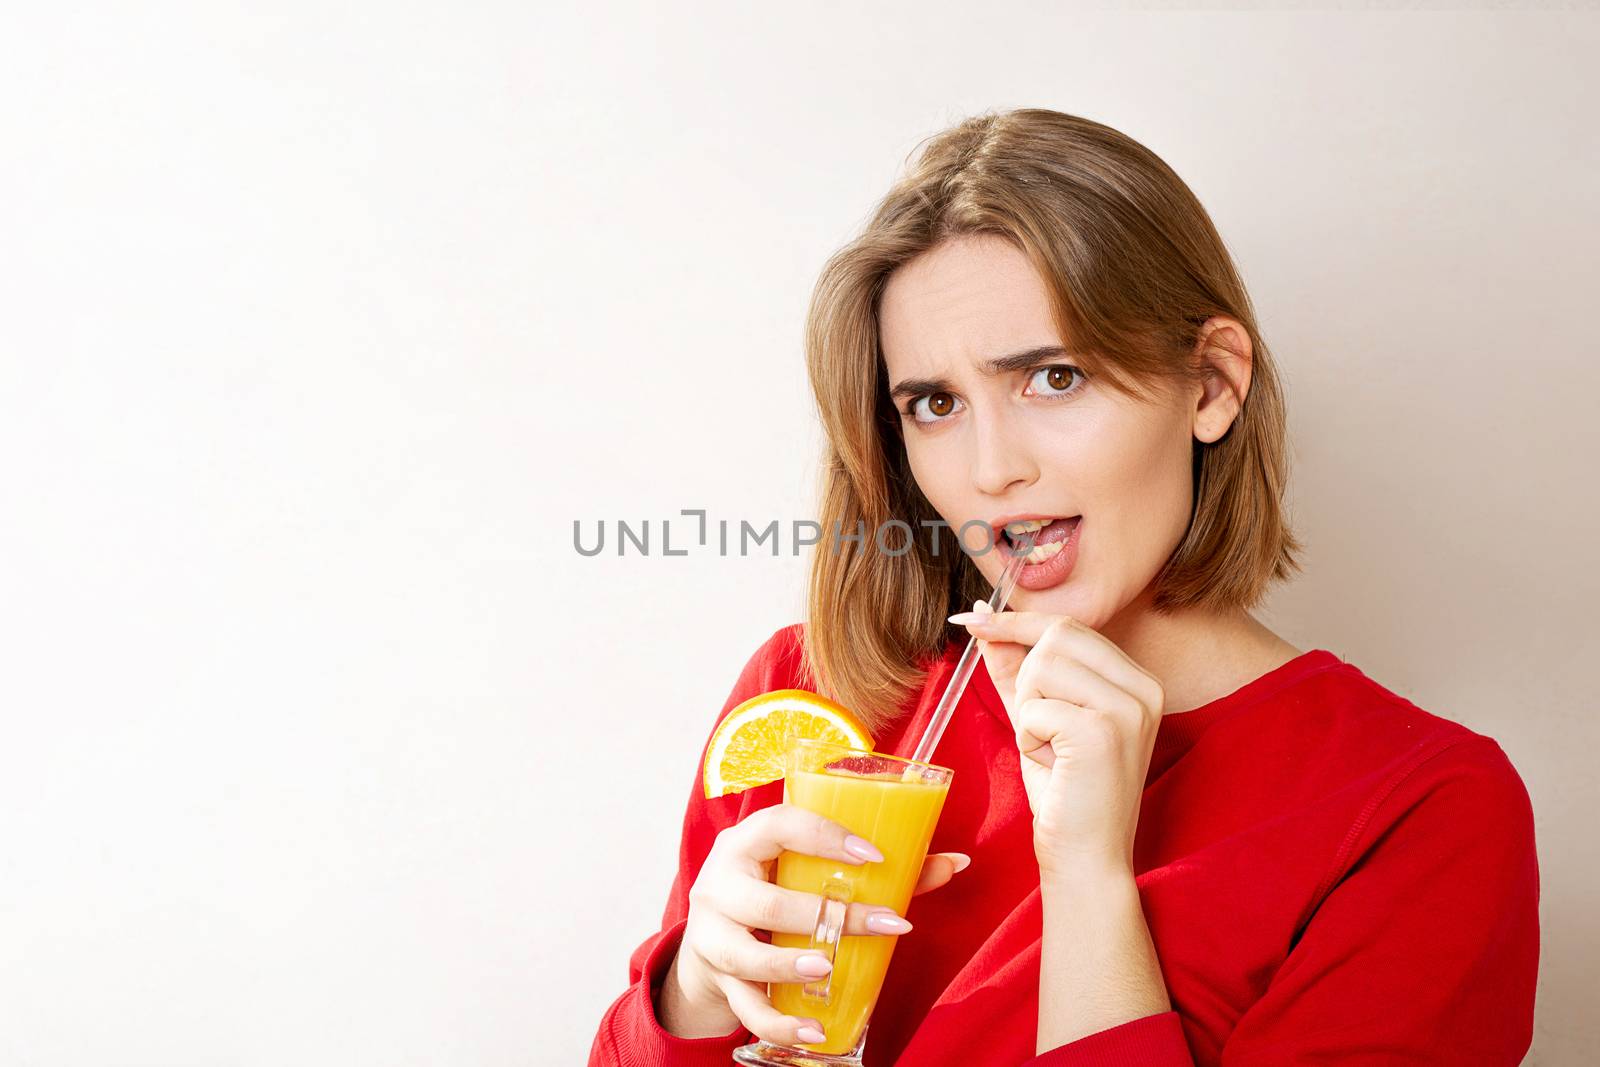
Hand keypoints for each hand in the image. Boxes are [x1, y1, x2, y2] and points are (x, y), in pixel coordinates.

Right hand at [658, 802, 969, 1044]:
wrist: (707, 939)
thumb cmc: (773, 888)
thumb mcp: (805, 870)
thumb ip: (878, 868)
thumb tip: (956, 862)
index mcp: (745, 843)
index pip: (778, 825)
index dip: (825, 836)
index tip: (874, 856)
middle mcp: (720, 885)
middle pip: (766, 901)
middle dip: (825, 916)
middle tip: (884, 924)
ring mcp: (713, 935)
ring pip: (746, 954)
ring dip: (789, 965)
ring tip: (827, 969)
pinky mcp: (717, 978)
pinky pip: (747, 1006)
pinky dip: (780, 1022)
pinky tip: (814, 1029)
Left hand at [949, 601, 1163, 879]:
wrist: (1086, 858)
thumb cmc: (1065, 792)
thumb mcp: (1037, 718)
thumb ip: (1014, 668)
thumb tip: (984, 616)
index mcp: (1137, 680)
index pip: (1068, 626)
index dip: (1016, 622)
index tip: (973, 617)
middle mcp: (1143, 688)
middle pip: (1056, 635)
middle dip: (1025, 677)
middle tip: (1037, 724)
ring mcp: (1127, 708)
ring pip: (1041, 666)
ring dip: (1027, 710)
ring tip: (1049, 748)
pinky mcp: (1102, 732)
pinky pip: (1034, 708)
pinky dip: (1028, 737)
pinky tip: (1051, 765)